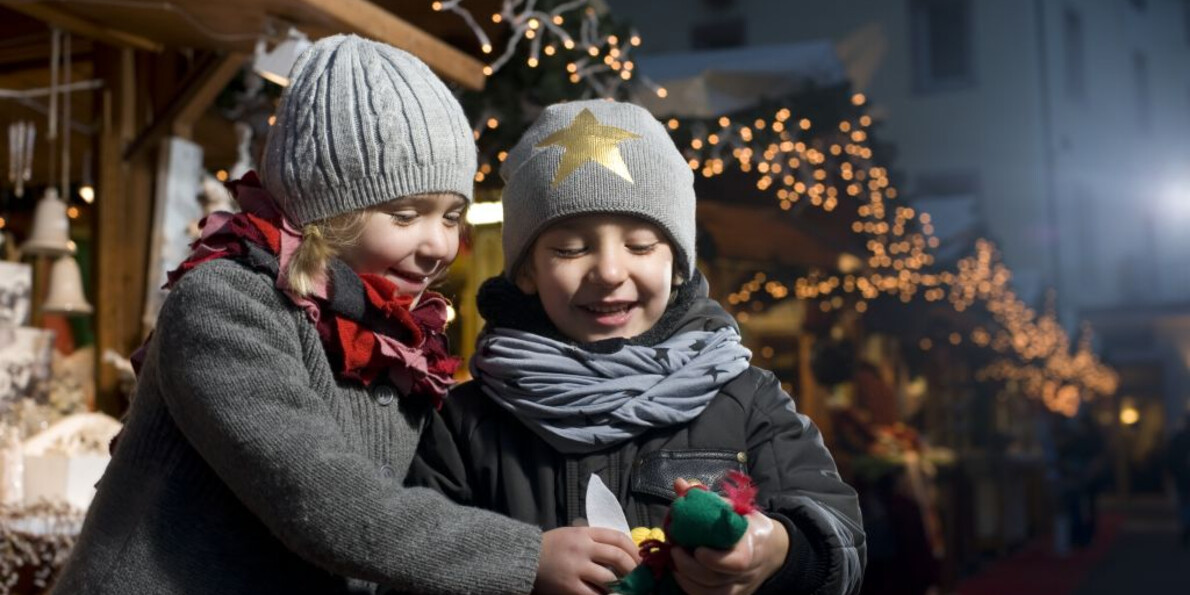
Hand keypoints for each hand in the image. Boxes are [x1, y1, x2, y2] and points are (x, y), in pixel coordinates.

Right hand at [533, 526, 641, 594]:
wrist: (524, 558)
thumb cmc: (552, 547)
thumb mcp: (573, 534)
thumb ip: (594, 540)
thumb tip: (623, 552)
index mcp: (584, 533)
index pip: (617, 537)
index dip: (634, 549)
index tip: (640, 559)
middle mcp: (582, 548)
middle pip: (618, 556)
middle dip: (633, 568)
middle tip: (639, 577)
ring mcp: (576, 568)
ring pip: (609, 578)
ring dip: (622, 586)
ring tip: (627, 590)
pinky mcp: (569, 587)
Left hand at [670, 479, 789, 594]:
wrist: (772, 551)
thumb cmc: (749, 526)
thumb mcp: (735, 508)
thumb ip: (707, 499)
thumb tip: (680, 484)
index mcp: (752, 548)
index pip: (736, 562)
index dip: (714, 559)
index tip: (698, 549)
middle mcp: (747, 573)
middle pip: (716, 581)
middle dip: (690, 568)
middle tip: (675, 551)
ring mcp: (739, 588)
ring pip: (710, 594)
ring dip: (687, 580)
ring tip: (675, 563)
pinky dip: (691, 589)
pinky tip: (681, 574)